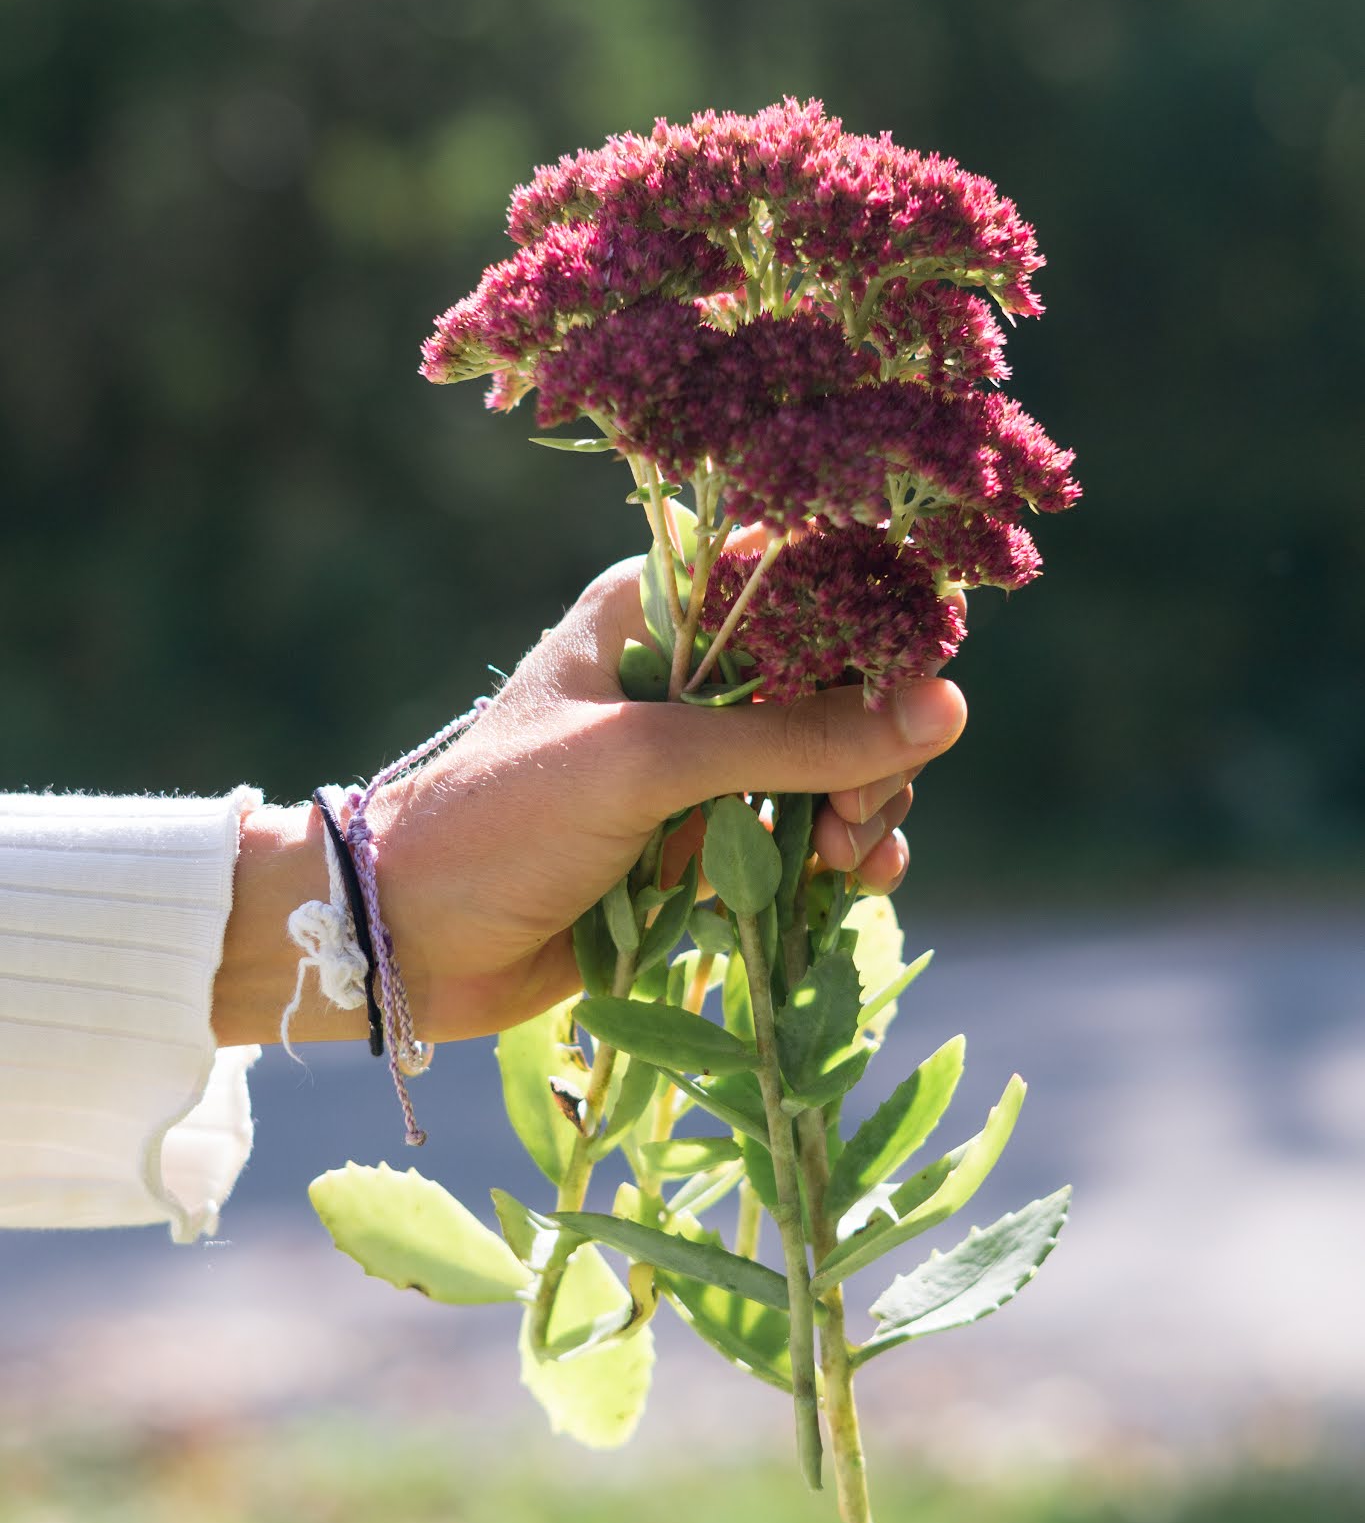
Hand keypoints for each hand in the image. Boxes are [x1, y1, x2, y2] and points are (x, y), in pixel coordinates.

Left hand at [213, 557, 965, 1046]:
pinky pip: (808, 829)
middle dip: (875, 738)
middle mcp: (688, 672)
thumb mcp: (648, 765)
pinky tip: (855, 880)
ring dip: (866, 801)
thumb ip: (794, 737)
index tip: (919, 690)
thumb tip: (946, 709)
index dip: (875, 627)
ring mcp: (700, 759)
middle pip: (836, 678)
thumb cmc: (504, 822)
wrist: (410, 942)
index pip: (803, 580)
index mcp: (659, 610)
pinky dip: (844, 852)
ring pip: (835, 758)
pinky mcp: (707, 838)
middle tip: (863, 808)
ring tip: (849, 856)